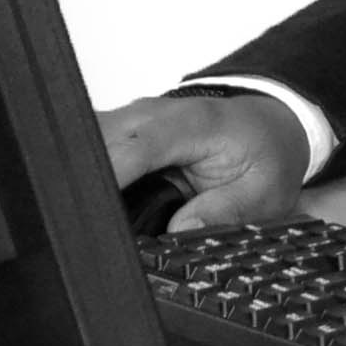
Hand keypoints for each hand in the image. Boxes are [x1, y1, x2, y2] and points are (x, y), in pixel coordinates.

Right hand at [97, 92, 311, 230]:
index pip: (137, 147)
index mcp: (194, 124)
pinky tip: (84, 205)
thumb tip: (183, 229)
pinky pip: (85, 149)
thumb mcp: (265, 192)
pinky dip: (82, 175)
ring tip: (81, 223)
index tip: (91, 214)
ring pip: (81, 144)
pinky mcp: (117, 131)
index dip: (108, 178)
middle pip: (96, 142)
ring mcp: (130, 119)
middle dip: (83, 184)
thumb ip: (227, 210)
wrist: (267, 126)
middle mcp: (154, 114)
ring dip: (78, 180)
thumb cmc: (265, 155)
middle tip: (82, 231)